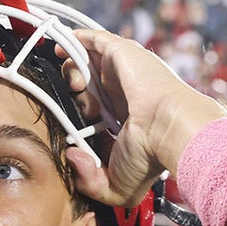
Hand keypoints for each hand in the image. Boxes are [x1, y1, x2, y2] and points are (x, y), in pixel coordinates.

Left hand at [64, 30, 226, 206]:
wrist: (166, 129)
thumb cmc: (149, 157)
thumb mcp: (115, 186)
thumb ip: (88, 181)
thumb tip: (70, 156)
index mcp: (125, 120)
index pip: (96, 112)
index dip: (81, 117)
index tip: (76, 132)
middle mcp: (123, 93)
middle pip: (88, 85)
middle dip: (76, 96)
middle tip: (83, 110)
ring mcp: (122, 71)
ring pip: (86, 62)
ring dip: (72, 72)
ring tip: (76, 87)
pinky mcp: (118, 53)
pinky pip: (90, 39)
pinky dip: (74, 41)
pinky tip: (60, 50)